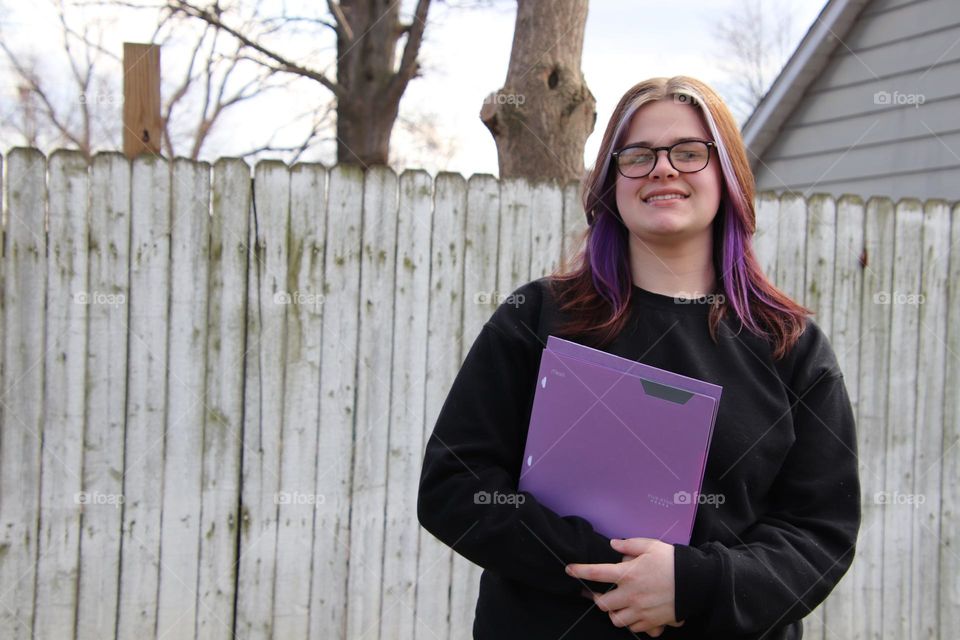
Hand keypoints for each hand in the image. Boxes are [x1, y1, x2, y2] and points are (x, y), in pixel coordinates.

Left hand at [567, 537, 683, 633]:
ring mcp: (641, 610)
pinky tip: (635, 613)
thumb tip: (614, 544)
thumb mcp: (651, 545)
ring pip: (616, 620)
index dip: (580, 570)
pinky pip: (635, 628)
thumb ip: (629, 544)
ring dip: (613, 613)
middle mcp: (631, 594)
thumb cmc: (673, 561)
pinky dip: (632, 622)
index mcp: (628, 573)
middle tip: (596, 592)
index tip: (569, 569)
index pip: (597, 573)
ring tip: (616, 605)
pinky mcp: (652, 622)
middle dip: (596, 598)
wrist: (697, 583)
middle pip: (602, 603)